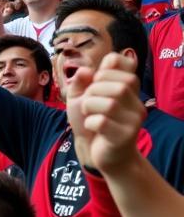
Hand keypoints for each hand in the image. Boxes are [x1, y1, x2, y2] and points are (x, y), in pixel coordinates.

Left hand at [64, 53, 145, 171]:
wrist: (96, 152)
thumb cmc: (91, 120)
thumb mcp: (79, 97)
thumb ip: (80, 82)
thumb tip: (86, 71)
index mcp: (129, 89)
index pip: (127, 64)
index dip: (107, 67)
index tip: (96, 79)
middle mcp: (136, 103)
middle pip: (120, 86)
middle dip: (94, 90)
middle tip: (88, 102)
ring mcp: (134, 121)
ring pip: (110, 104)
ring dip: (89, 106)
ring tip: (89, 114)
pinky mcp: (125, 137)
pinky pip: (103, 122)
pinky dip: (90, 122)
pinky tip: (92, 127)